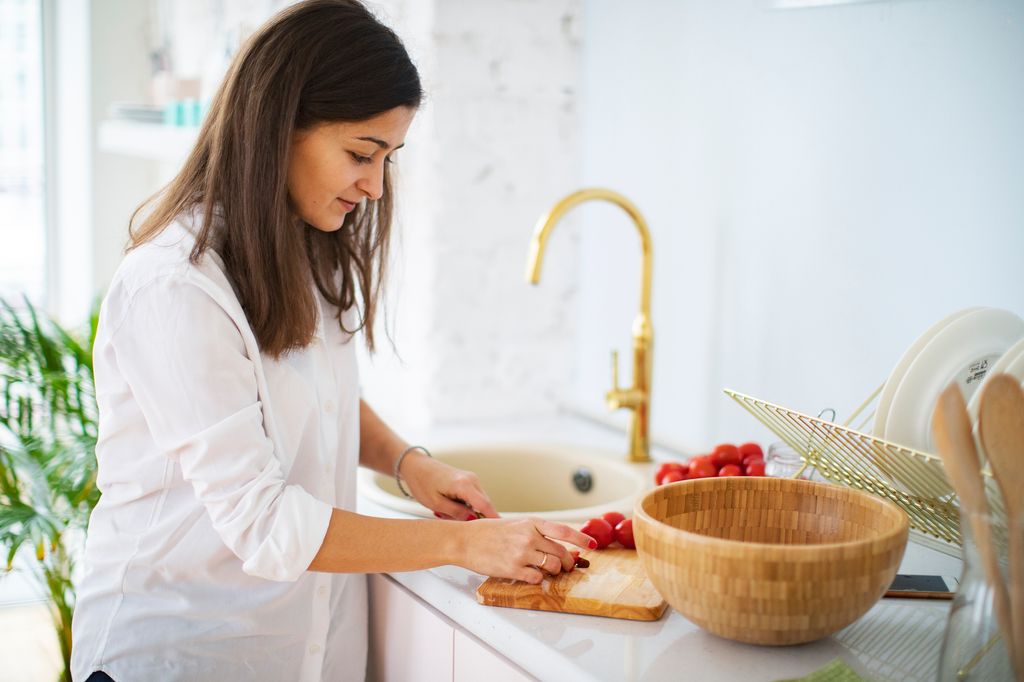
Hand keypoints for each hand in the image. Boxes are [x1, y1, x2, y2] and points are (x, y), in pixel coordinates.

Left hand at [400, 451, 498, 520]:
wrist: (416, 466)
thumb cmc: (422, 482)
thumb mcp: (436, 503)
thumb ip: (456, 513)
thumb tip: (473, 520)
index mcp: (464, 484)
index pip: (485, 505)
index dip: (493, 519)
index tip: (498, 531)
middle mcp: (471, 479)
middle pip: (484, 505)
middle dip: (474, 517)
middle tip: (453, 520)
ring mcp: (471, 479)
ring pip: (478, 502)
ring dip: (467, 512)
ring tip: (445, 511)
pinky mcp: (469, 480)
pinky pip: (473, 498)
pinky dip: (465, 506)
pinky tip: (449, 505)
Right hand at [456, 517, 596, 583]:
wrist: (464, 540)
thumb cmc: (487, 533)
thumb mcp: (514, 524)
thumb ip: (534, 532)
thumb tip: (555, 544)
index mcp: (530, 523)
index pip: (563, 530)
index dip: (581, 538)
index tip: (592, 545)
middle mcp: (529, 536)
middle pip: (561, 552)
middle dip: (568, 561)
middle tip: (567, 566)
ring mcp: (522, 553)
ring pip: (552, 566)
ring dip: (554, 571)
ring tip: (548, 571)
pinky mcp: (513, 569)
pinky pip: (536, 578)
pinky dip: (538, 579)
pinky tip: (530, 575)